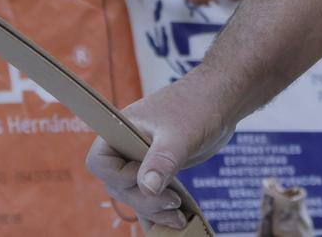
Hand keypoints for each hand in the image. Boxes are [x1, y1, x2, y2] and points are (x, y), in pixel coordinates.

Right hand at [86, 72, 240, 229]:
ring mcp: (142, 158)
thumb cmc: (198, 106)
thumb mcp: (180, 134)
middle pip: (119, 186)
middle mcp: (127, 145)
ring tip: (179, 218)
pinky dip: (159, 210)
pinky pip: (150, 194)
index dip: (119, 176)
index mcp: (122, 129)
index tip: (145, 175)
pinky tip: (174, 221)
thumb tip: (147, 188)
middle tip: (173, 202)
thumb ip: (162, 160)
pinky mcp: (158, 168)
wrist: (221, 100)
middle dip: (144, 200)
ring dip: (153, 210)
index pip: (100, 162)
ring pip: (135, 194)